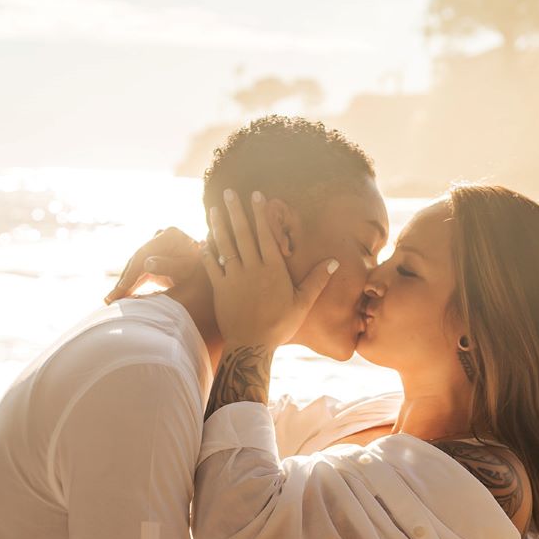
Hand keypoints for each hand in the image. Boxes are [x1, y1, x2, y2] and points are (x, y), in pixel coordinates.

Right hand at [104, 227, 201, 303]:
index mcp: (169, 236)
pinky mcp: (155, 256)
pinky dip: (132, 284)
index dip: (130, 274)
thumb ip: (169, 266)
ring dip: (125, 284)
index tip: (120, 290)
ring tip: (111, 301)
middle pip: (137, 260)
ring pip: (136, 266)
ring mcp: (157, 245)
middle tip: (110, 300)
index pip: (143, 256)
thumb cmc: (203, 272)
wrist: (212, 272)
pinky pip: (140, 271)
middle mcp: (160, 236)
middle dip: (124, 281)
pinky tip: (121, 296)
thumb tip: (147, 263)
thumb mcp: (188, 270)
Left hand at [203, 189, 338, 350]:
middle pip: (243, 234)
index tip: (256, 195)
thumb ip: (317, 280)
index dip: (260, 213)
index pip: (266, 234)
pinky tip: (204, 238)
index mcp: (273, 269)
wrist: (252, 346)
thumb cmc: (279, 326)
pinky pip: (211, 266)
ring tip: (215, 208)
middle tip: (230, 191)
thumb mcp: (302, 304)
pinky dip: (207, 251)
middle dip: (236, 211)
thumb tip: (334, 261)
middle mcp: (252, 269)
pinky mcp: (219, 290)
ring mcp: (233, 278)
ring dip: (219, 225)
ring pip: (225, 245)